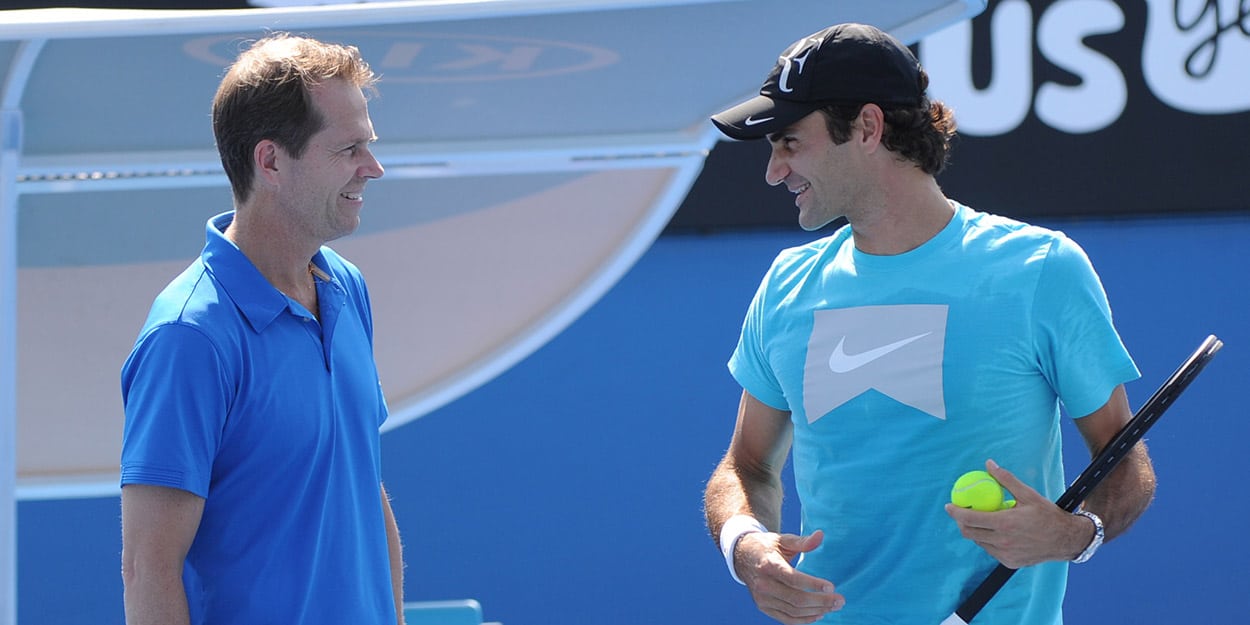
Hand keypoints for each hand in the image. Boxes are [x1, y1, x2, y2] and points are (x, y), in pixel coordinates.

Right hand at [734, 529, 845, 623]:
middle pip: (796, 599)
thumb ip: (803, 541)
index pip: (793, 579)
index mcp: (768, 564)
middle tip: (840, 600)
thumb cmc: (767, 547)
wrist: (743, 557)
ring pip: (793, 611)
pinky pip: (786, 619)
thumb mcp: (783, 540)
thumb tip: (821, 535)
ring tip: (833, 606)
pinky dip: (804, 620)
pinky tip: (819, 614)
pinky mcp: (763, 607)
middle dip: (821, 601)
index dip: (813, 585)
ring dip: (816, 611)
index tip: (831, 586)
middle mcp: (763, 584)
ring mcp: (762, 598)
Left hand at [944, 460, 1093, 568]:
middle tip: (961, 513)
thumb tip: (989, 464)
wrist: (1066, 540)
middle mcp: (1003, 541)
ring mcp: (1005, 554)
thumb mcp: (1028, 494)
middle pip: (969, 533)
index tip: (949, 505)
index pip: (969, 519)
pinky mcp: (1010, 562)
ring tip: (980, 520)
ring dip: (975, 531)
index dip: (955, 512)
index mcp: (1004, 523)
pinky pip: (991, 550)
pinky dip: (988, 540)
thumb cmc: (1047, 515)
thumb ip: (1006, 479)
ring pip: (979, 542)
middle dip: (960, 522)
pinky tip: (994, 532)